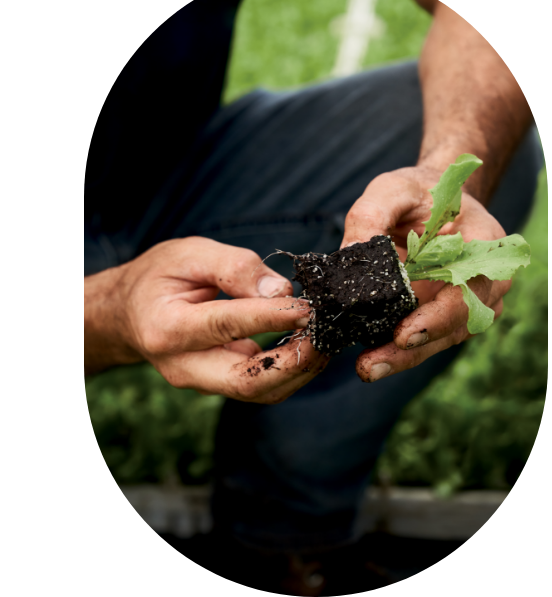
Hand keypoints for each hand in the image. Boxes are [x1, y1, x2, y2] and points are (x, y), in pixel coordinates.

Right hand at [86, 236, 328, 402]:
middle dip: (294, 364)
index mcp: (168, 328)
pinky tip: (308, 345)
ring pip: (260, 391)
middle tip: (325, 336)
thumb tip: (280, 290)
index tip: (307, 306)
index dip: (271, 317)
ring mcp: (202, 381)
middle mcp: (184, 366)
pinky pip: (261, 385)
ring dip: (299, 370)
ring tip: (324, 338)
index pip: (227, 325)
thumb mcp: (189, 254)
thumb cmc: (160, 277)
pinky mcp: (220, 383)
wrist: (132, 311)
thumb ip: (233, 268)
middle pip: (247, 382)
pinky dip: (290, 369)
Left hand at [341, 166, 509, 382]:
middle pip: (454, 325)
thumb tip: (348, 254)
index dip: (438, 317)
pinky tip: (371, 358)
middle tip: (370, 366)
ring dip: (402, 357)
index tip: (404, 334)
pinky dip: (399, 350)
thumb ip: (371, 214)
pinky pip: (425, 337)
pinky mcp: (443, 314)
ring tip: (366, 367)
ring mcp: (466, 302)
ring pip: (439, 340)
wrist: (431, 199)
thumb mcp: (392, 188)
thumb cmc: (417, 191)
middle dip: (412, 349)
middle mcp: (483, 281)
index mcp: (483, 247)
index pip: (468, 289)